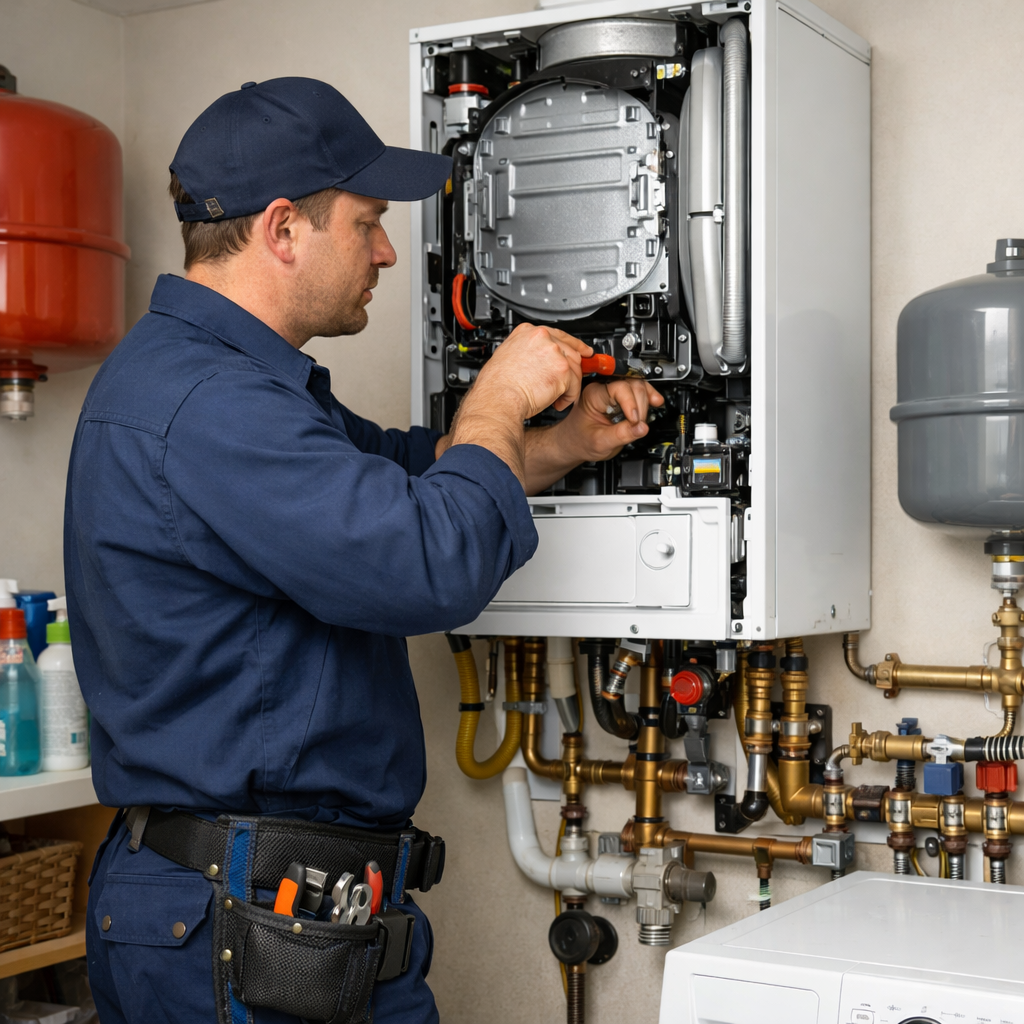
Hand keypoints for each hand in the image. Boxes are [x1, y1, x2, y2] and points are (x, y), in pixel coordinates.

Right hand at [443, 325, 591, 488]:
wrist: (497, 399)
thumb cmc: (496, 386)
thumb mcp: (505, 356)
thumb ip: (524, 352)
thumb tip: (534, 361)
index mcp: (527, 332)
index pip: (557, 334)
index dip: (572, 345)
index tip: (581, 350)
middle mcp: (542, 338)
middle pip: (570, 351)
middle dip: (571, 369)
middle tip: (570, 381)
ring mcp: (554, 353)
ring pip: (574, 368)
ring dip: (568, 386)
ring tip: (556, 397)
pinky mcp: (562, 370)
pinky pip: (575, 385)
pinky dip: (568, 397)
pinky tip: (557, 403)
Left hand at [519, 378, 664, 493]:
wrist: (574, 442)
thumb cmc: (580, 440)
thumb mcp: (599, 442)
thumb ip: (621, 435)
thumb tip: (642, 428)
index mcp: (593, 395)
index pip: (619, 388)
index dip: (631, 404)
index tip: (635, 421)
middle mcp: (603, 389)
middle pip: (632, 385)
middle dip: (640, 405)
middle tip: (638, 424)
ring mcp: (614, 392)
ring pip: (638, 386)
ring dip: (645, 403)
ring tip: (641, 421)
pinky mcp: (622, 398)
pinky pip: (639, 391)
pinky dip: (649, 397)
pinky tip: (656, 402)